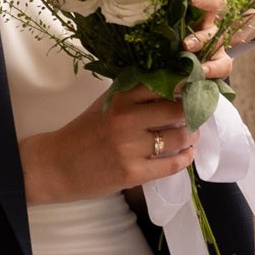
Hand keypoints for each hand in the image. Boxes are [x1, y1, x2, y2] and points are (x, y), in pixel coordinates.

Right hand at [19, 81, 196, 205]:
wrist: (56, 165)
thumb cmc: (83, 133)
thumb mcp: (105, 104)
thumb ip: (133, 95)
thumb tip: (174, 87)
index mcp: (119, 96)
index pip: (163, 82)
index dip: (186, 83)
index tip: (198, 85)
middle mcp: (125, 118)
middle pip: (177, 109)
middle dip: (193, 111)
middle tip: (198, 113)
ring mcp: (129, 147)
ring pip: (178, 137)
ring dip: (192, 136)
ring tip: (192, 135)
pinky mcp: (132, 173)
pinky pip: (171, 165)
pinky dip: (185, 159)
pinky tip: (187, 154)